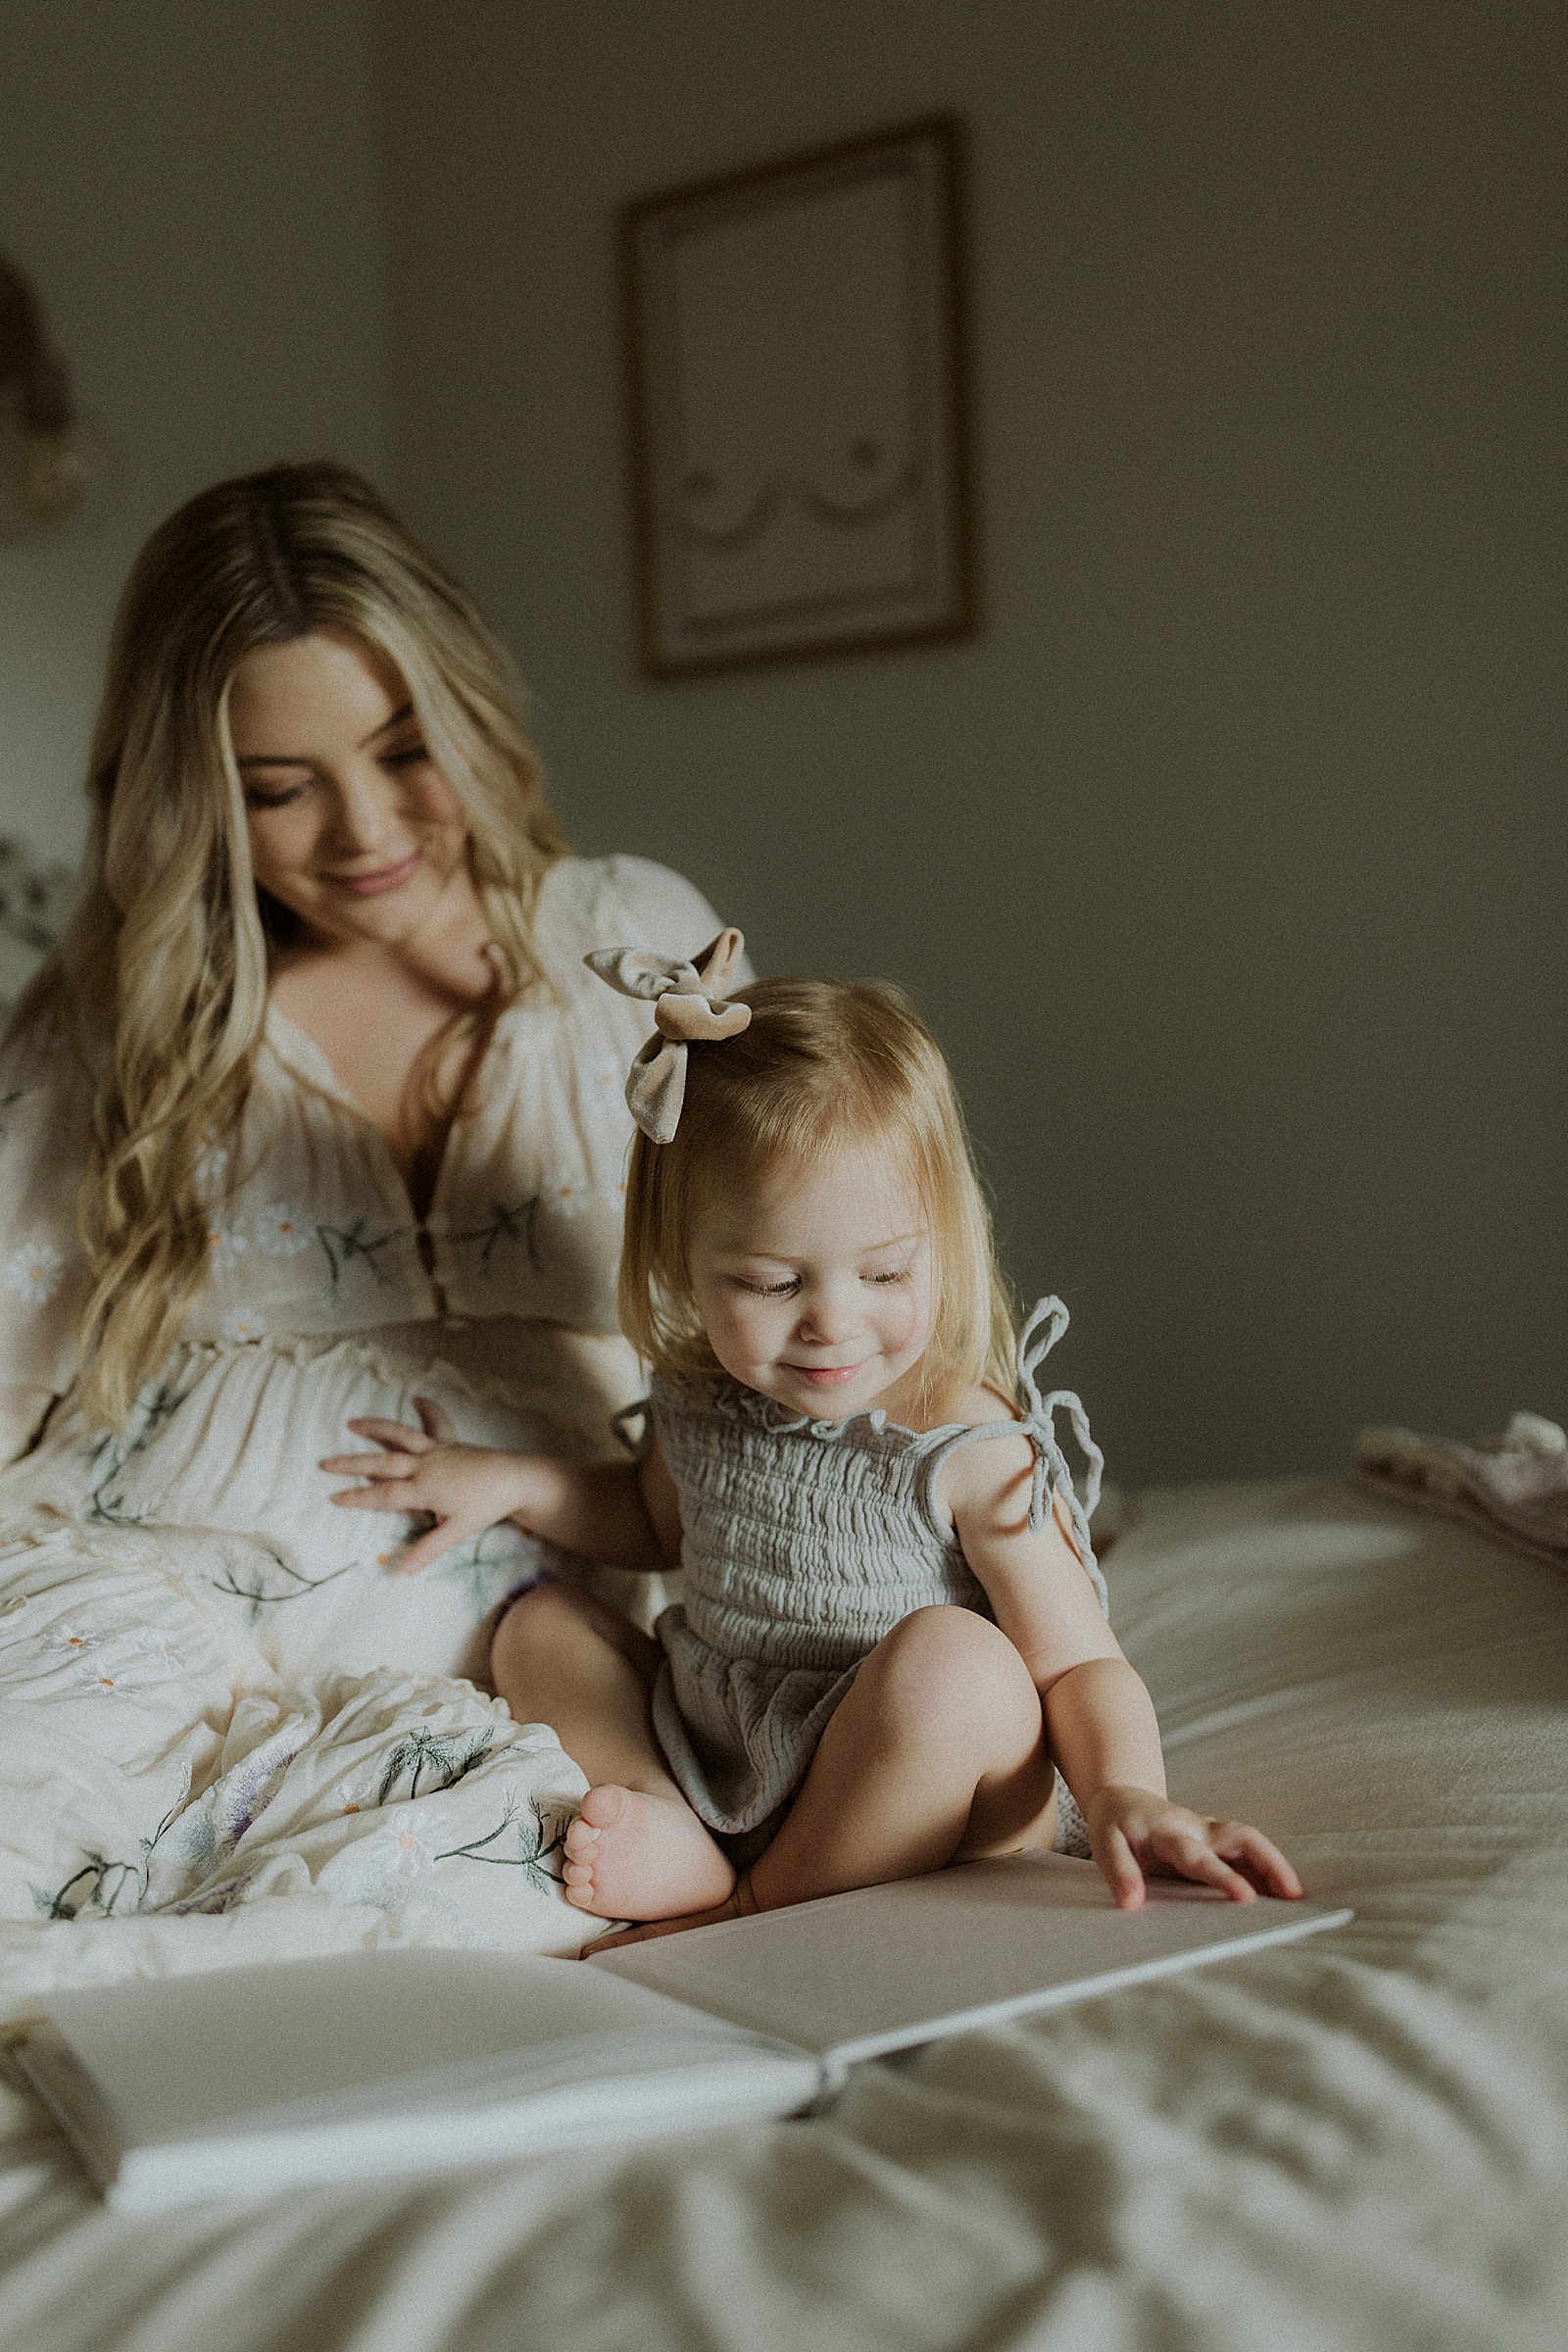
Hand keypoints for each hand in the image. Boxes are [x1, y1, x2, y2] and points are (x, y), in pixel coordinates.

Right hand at [321, 1397, 538, 1574]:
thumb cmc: (486, 1506)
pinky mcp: (450, 1443)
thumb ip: (430, 1548)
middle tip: (326, 1463)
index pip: (384, 1495)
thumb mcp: (457, 1530)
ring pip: (401, 1436)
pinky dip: (428, 1410)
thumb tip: (405, 1570)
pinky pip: (436, 1424)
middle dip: (353, 1463)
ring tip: (353, 1422)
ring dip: (377, 1428)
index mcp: (424, 1488)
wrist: (516, 1479)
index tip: (334, 1497)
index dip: (358, 1497)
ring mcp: (437, 1450)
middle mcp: (425, 1465)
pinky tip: (417, 1399)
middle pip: (383, 1463)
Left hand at [1082, 1784, 1302, 1909]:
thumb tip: (1132, 1904)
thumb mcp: (1105, 1843)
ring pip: (1251, 1843)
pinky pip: (1248, 1853)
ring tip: (1297, 1900)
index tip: (1245, 1899)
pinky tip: (1283, 1896)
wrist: (1122, 1798)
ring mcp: (1211, 1834)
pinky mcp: (1218, 1843)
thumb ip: (1119, 1871)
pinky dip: (1268, 1871)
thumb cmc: (1115, 1824)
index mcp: (1170, 1832)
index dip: (1222, 1877)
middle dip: (1270, 1863)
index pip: (1199, 1857)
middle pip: (1242, 1838)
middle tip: (1293, 1895)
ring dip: (1276, 1866)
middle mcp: (1198, 1830)